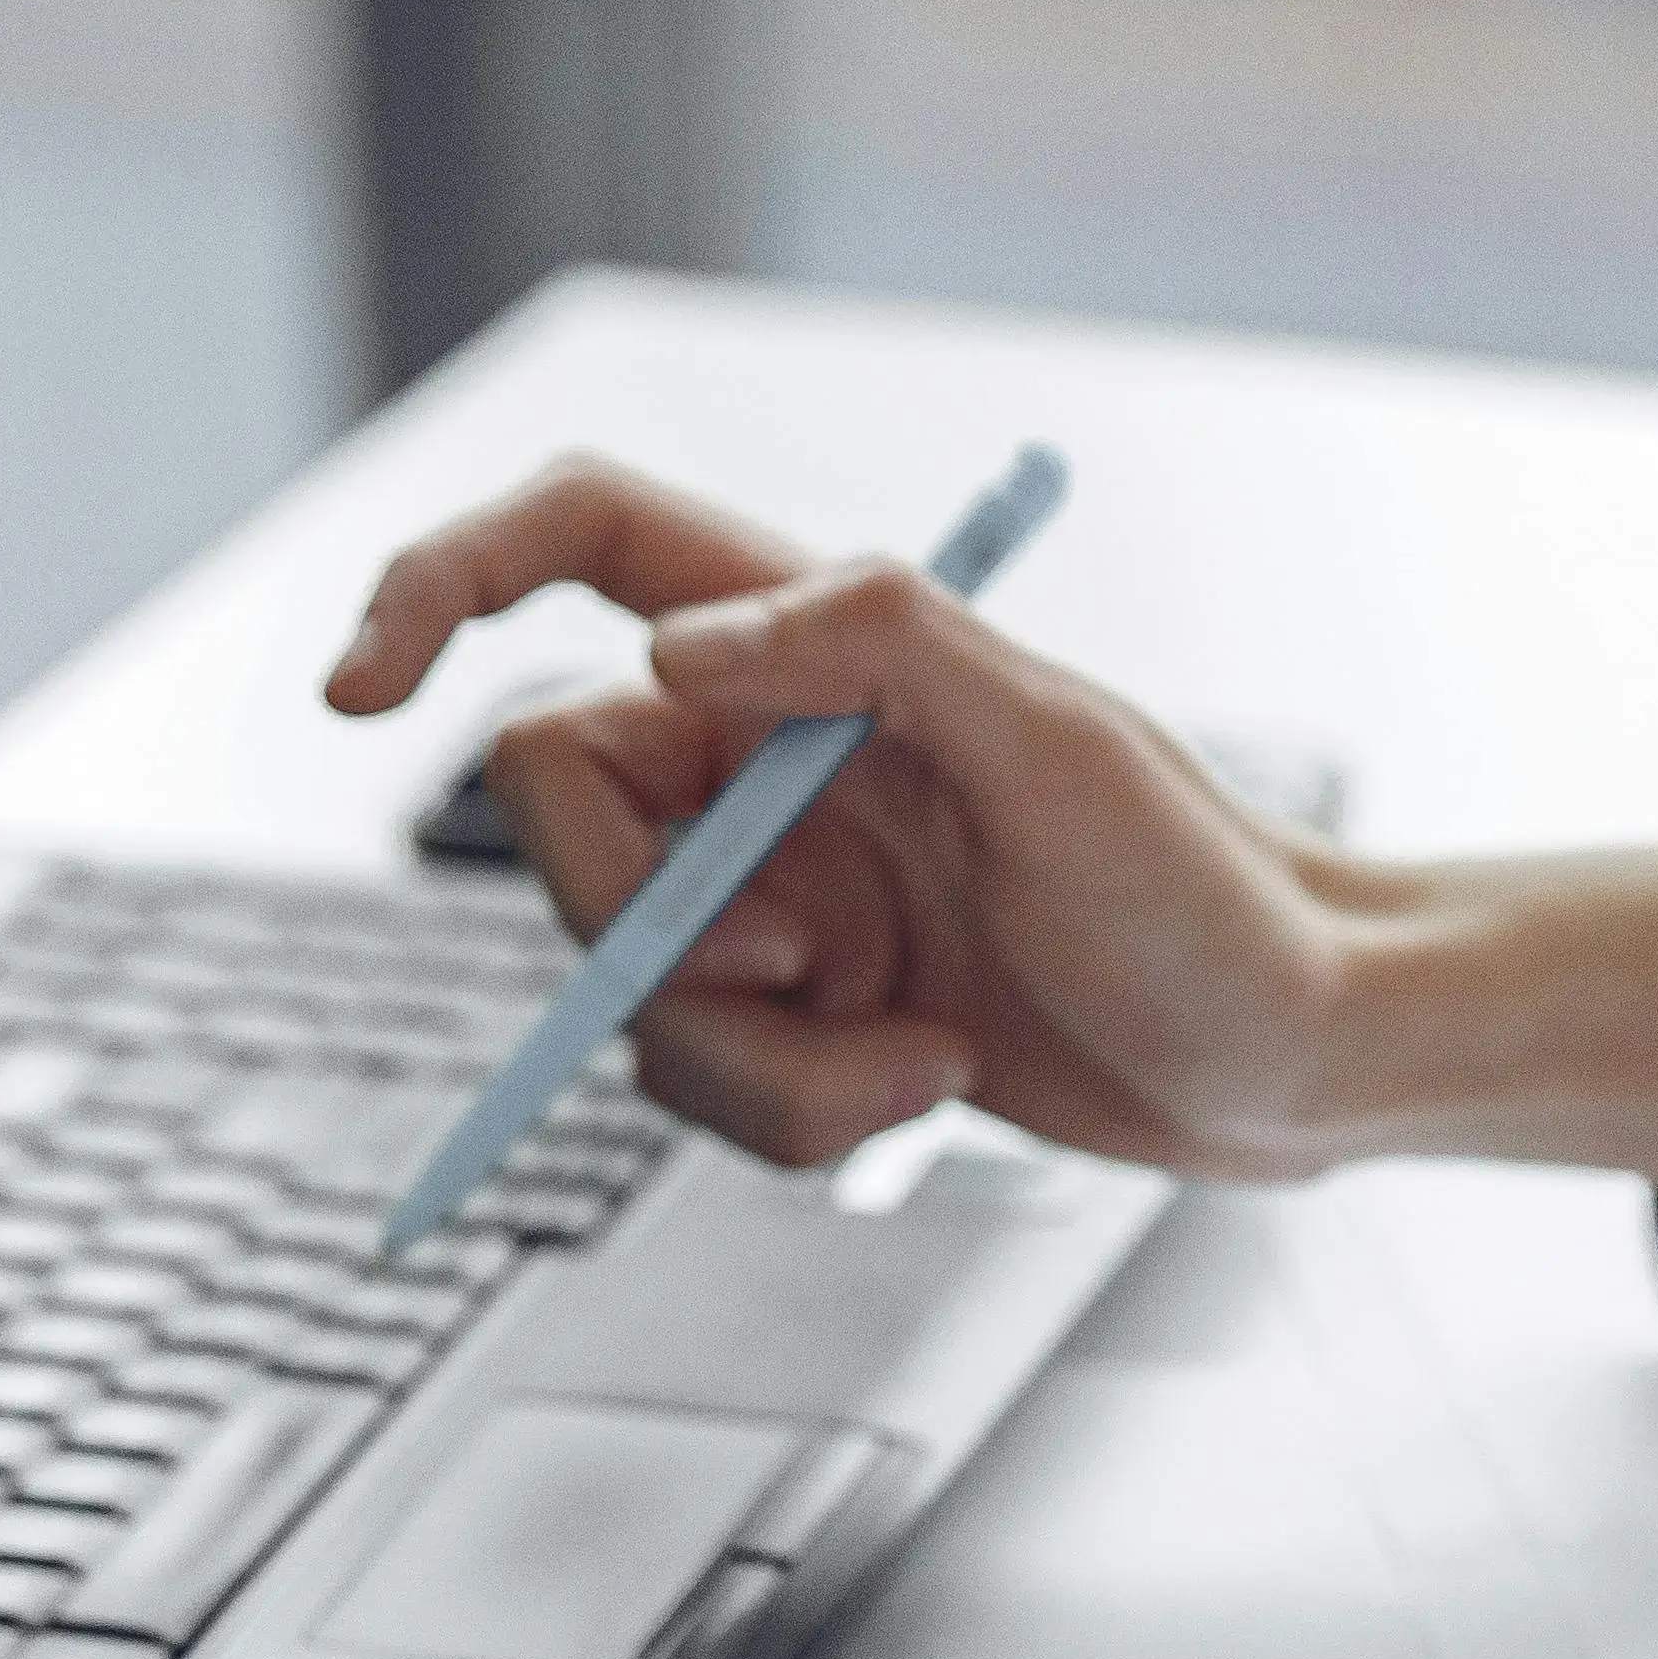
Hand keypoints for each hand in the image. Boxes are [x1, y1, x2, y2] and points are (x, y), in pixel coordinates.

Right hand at [321, 454, 1657, 1182]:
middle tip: (801, 977)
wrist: (1300, 1061)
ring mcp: (780, 889)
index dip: (441, 583)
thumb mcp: (1064, 753)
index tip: (356, 687)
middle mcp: (773, 756)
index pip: (584, 546)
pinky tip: (930, 1090)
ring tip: (918, 1069)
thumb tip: (672, 652)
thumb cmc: (1219, 898)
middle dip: (644, 932)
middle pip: (556, 814)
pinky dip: (794, 1112)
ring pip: (623, 980)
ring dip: (753, 1060)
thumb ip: (872, 654)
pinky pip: (699, 1076)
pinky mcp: (804, 1010)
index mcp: (823, 648)